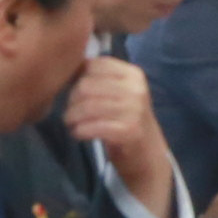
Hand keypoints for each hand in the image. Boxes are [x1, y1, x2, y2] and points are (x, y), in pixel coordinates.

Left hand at [66, 57, 177, 217]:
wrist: (147, 153)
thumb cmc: (127, 119)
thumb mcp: (119, 93)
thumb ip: (100, 79)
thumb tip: (70, 65)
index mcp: (133, 74)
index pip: (96, 65)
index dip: (78, 77)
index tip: (76, 92)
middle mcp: (136, 88)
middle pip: (87, 85)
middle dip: (72, 100)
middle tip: (70, 112)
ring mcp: (134, 109)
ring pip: (87, 106)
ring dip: (72, 117)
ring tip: (71, 123)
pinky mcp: (129, 130)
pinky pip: (93, 126)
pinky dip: (80, 130)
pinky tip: (78, 133)